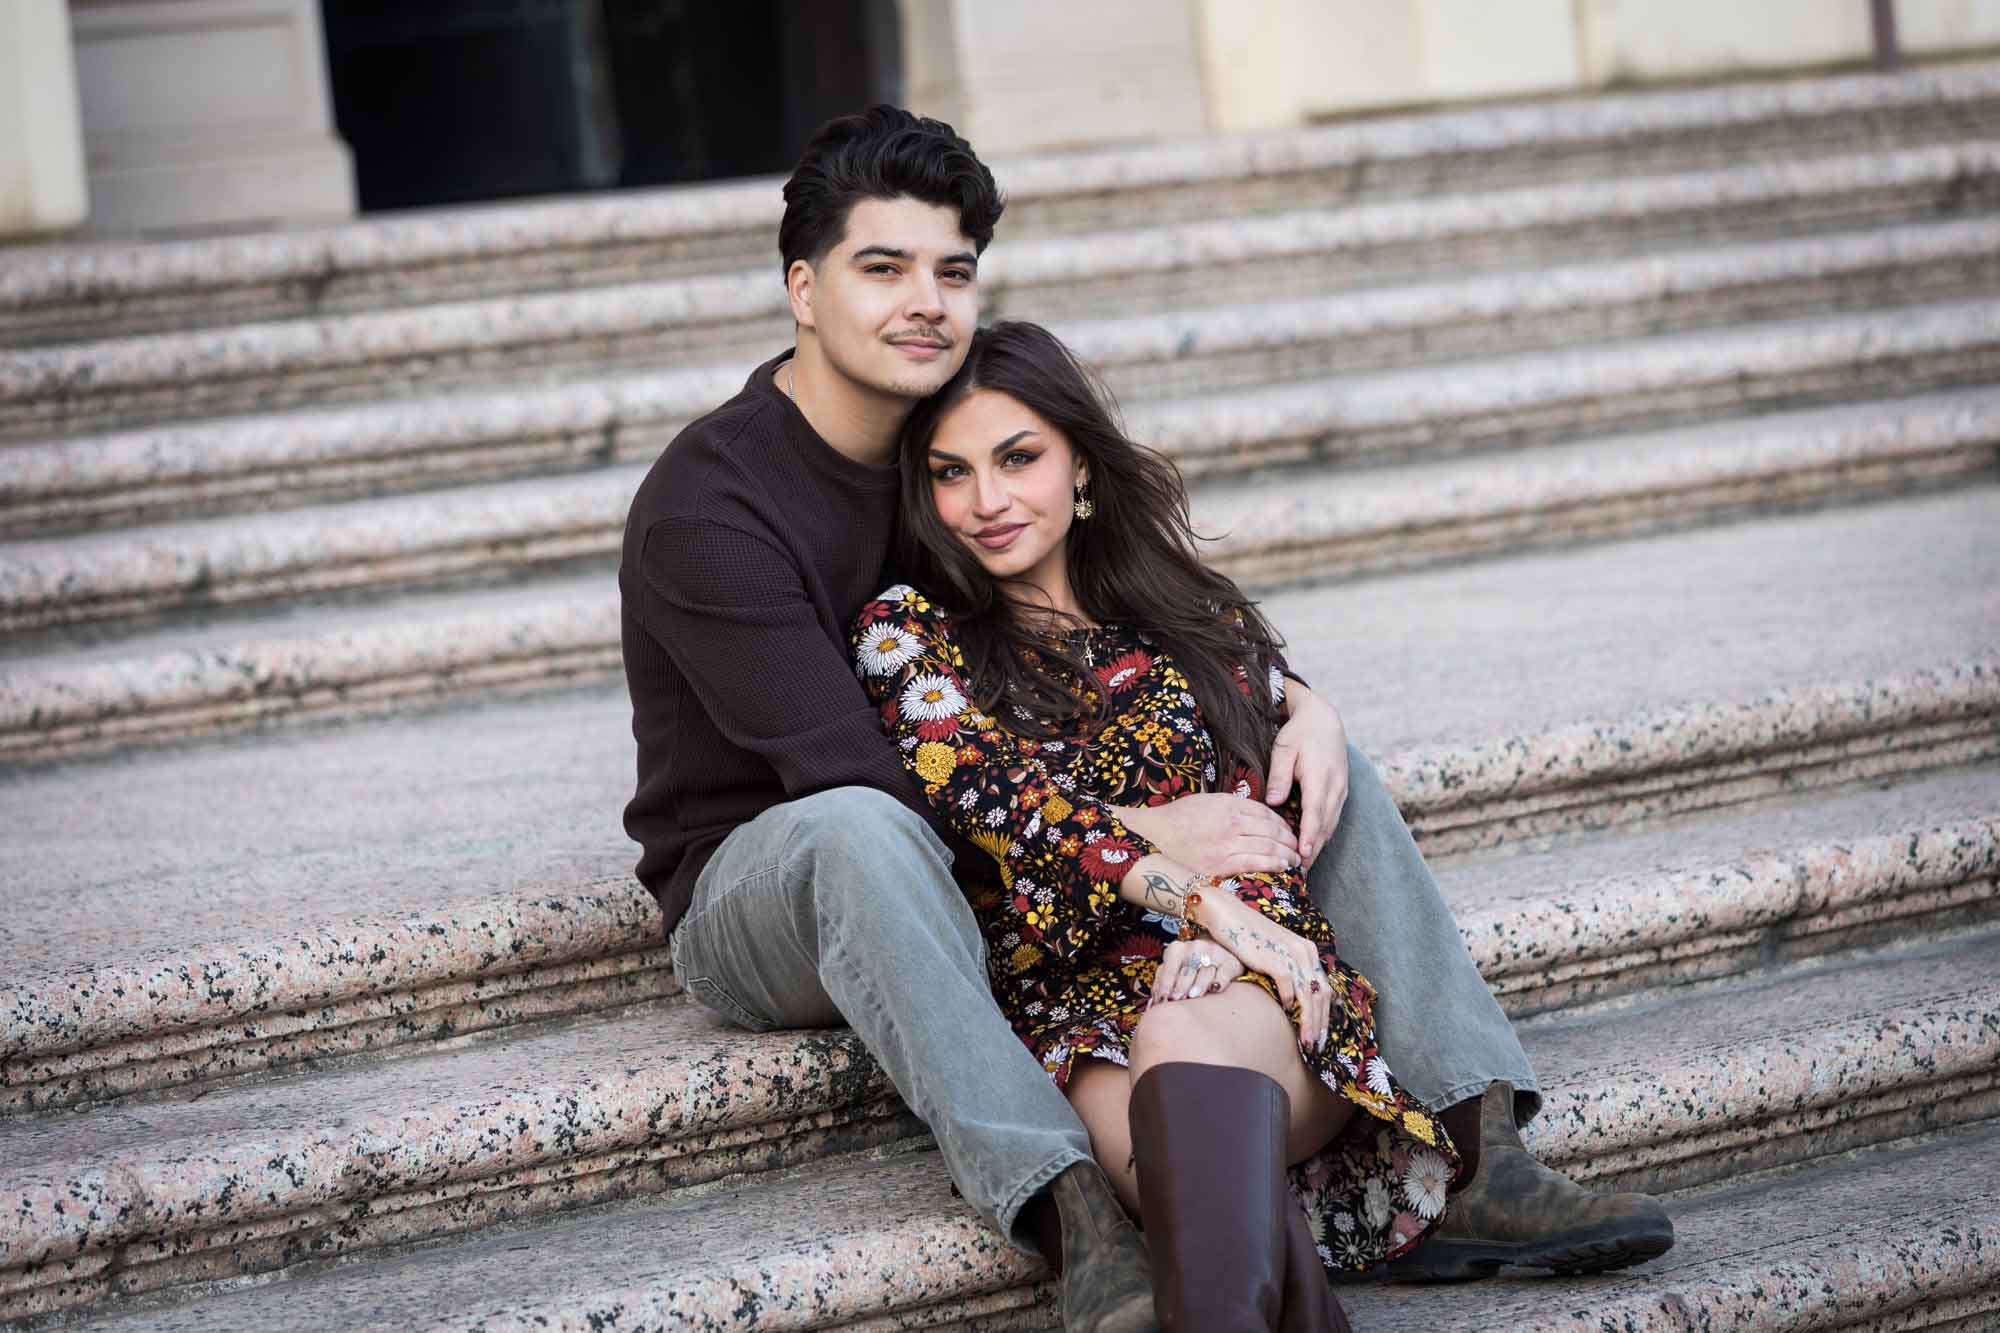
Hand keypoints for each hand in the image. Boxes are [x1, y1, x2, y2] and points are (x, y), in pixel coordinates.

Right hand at [1116, 795, 1298, 878]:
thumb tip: (1250, 812)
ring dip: (1287, 853)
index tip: (1288, 831)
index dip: (1282, 823)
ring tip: (1295, 859)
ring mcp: (1227, 843)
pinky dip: (1274, 864)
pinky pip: (1256, 862)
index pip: (1265, 812)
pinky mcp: (1221, 864)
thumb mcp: (1203, 802)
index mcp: (1227, 804)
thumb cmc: (1174, 821)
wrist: (1150, 839)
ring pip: (1269, 846)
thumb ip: (1228, 805)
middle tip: (1298, 846)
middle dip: (1290, 839)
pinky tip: (1282, 867)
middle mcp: (1230, 821)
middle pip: (1272, 828)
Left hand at [1148, 937, 1244, 1007]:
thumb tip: (1152, 1006)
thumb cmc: (1190, 964)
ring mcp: (1215, 953)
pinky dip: (1219, 981)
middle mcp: (1196, 948)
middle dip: (1181, 986)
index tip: (1162, 1000)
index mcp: (1177, 949)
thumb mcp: (1174, 969)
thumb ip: (1162, 984)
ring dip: (1199, 984)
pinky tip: (1215, 989)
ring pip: (1205, 972)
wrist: (1219, 950)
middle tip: (1177, 999)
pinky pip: (1225, 973)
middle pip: (1186, 970)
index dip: (1165, 985)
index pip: (1169, 968)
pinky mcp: (1231, 962)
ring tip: (1194, 995)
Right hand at [1199, 887, 1331, 1051]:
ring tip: (1306, 1042)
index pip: (1324, 988)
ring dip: (1308, 1022)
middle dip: (1320, 1023)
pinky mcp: (1277, 959)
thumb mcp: (1275, 954)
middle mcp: (1305, 952)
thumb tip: (1295, 1001)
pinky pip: (1289, 988)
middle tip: (1316, 1045)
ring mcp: (1292, 955)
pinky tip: (1285, 1014)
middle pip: (1320, 994)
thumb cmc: (1248, 938)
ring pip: (1309, 996)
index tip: (1320, 1034)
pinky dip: (1289, 1004)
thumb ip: (1289, 972)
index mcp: (1308, 951)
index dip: (1324, 1013)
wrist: (1229, 917)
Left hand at [1266, 683, 1349, 868]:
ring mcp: (1341, 790)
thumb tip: (1273, 803)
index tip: (1303, 856)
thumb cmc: (1299, 733)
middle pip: (1326, 825)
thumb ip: (1279, 776)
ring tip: (1304, 867)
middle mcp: (1335, 787)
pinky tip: (1312, 846)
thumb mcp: (1283, 749)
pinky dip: (1323, 834)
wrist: (1324, 719)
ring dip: (1320, 845)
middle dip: (1314, 850)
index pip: (1315, 813)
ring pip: (1331, 824)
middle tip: (1299, 874)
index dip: (1309, 837)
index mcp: (1319, 777)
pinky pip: (1333, 817)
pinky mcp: (1341, 792)